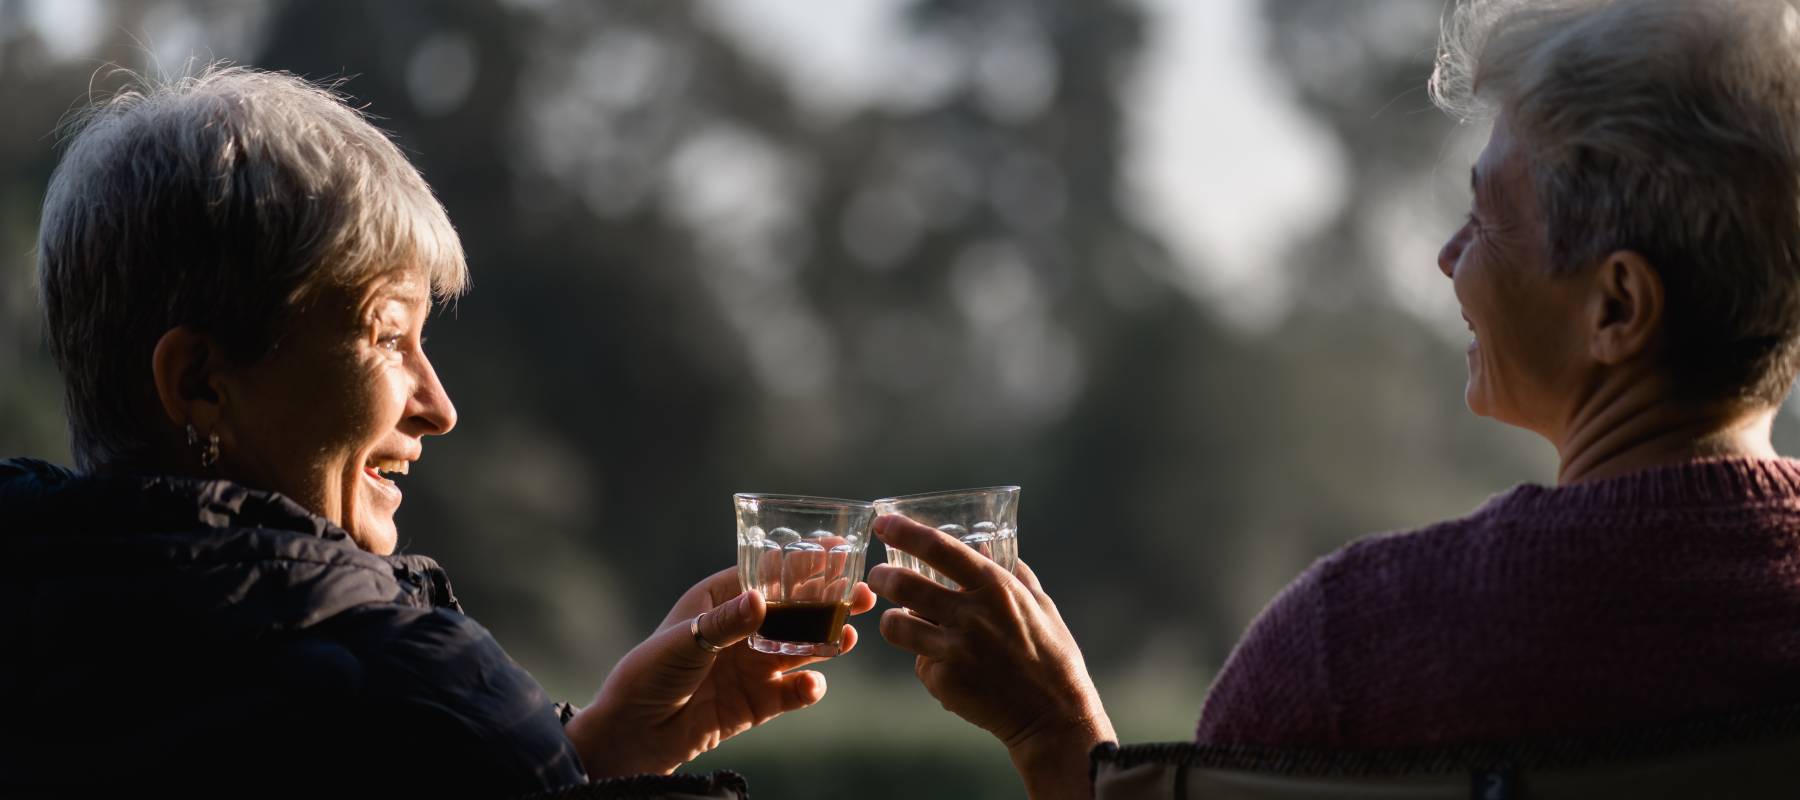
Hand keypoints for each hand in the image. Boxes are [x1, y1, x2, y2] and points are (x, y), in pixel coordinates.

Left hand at [566, 567, 877, 777]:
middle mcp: (741, 629)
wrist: (635, 734)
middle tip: (862, 595)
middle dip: (828, 603)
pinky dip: (807, 688)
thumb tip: (762, 600)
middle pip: (794, 611)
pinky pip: (792, 692)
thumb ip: (726, 623)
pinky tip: (813, 684)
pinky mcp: (758, 702)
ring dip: (826, 642)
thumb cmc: (648, 674)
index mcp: (719, 600)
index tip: (835, 550)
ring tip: (847, 638)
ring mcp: (752, 666)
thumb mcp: (684, 640)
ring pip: (801, 649)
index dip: (801, 563)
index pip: (767, 575)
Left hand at [868, 514, 1113, 799]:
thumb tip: (987, 548)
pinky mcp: (945, 680)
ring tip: (899, 621)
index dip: (905, 531)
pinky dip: (926, 661)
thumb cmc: (1052, 655)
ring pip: (896, 625)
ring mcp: (956, 649)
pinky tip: (946, 666)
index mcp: (996, 587)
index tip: (882, 523)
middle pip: (903, 584)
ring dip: (891, 621)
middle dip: (881, 577)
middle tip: (878, 576)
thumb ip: (1013, 573)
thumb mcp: (1041, 604)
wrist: (1054, 714)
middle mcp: (972, 614)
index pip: (939, 548)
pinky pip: (919, 663)